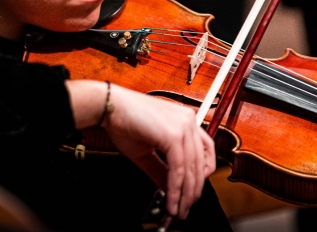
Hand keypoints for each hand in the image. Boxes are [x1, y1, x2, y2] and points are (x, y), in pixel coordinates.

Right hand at [103, 85, 215, 219]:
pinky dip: (175, 188)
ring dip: (184, 195)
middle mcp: (188, 121)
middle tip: (184, 208)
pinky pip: (178, 169)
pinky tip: (171, 200)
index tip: (193, 190)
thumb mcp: (147, 151)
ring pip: (191, 169)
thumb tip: (171, 188)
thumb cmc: (124, 122)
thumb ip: (162, 170)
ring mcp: (183, 127)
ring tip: (177, 210)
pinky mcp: (173, 135)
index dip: (202, 174)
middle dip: (193, 191)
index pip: (206, 150)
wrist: (110, 107)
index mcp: (185, 120)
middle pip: (200, 164)